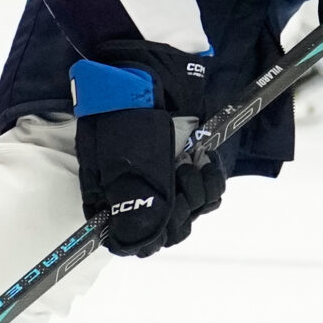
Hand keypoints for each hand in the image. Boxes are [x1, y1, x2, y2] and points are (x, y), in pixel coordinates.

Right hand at [70, 52, 222, 257]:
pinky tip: (203, 162)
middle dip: (181, 211)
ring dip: (197, 193)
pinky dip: (209, 181)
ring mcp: (164, 182)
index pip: (134, 239)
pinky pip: (208, 194)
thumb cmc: (125, 117)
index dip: (152, 236)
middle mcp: (137, 196)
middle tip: (179, 180)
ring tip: (190, 166)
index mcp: (112, 199)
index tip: (166, 219)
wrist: (147, 77)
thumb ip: (136, 207)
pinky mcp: (187, 169)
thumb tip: (140, 244)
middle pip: (167, 231)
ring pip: (191, 213)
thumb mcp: (124, 165)